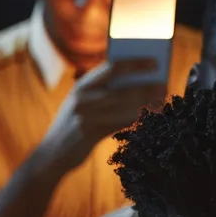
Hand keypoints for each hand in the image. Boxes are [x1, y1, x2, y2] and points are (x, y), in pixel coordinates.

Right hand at [40, 59, 167, 171]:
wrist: (51, 154)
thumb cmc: (73, 126)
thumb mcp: (82, 104)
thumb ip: (102, 92)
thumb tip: (140, 83)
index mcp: (81, 86)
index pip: (112, 67)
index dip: (136, 63)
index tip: (155, 62)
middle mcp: (81, 99)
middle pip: (121, 89)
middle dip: (146, 86)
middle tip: (164, 85)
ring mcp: (84, 116)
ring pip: (123, 106)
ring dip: (145, 103)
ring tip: (161, 100)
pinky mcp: (88, 133)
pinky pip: (118, 123)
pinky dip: (134, 118)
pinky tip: (147, 115)